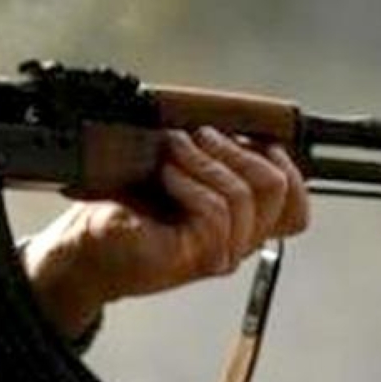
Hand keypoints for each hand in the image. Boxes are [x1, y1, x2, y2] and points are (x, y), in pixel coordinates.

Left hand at [24, 127, 309, 335]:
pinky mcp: (197, 258)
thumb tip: (236, 123)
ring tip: (175, 149)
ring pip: (245, 196)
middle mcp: (238, 242)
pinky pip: (216, 211)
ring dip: (207, 161)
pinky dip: (190, 182)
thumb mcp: (177, 170)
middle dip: (239, 149)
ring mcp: (221, 253)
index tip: (257, 137)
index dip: (287, 165)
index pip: (296, 207)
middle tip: (201, 135)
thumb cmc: (126, 207)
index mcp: (241, 223)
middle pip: (277, 190)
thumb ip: (214, 157)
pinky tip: (167, 175)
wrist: (85, 245)